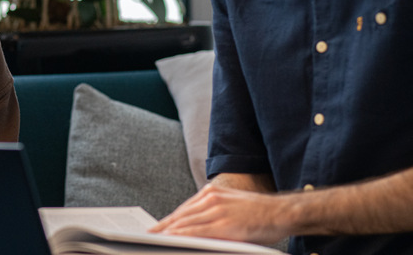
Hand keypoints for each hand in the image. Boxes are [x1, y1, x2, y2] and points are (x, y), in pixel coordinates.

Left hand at [150, 183, 289, 245]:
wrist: (282, 212)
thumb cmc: (259, 214)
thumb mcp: (231, 206)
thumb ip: (213, 213)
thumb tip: (193, 228)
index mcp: (212, 193)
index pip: (184, 209)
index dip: (168, 220)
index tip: (156, 228)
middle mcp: (211, 198)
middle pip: (181, 215)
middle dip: (164, 227)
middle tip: (149, 236)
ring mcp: (216, 210)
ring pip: (186, 223)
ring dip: (169, 233)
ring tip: (156, 240)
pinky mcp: (224, 223)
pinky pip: (197, 231)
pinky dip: (183, 236)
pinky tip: (173, 240)